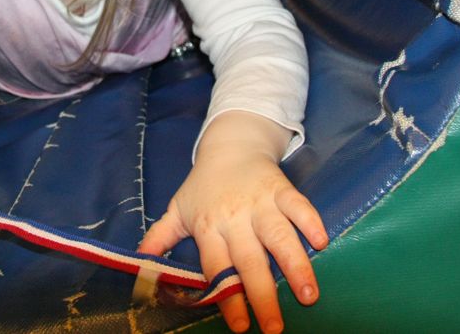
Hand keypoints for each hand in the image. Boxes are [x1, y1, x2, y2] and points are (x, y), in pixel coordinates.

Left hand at [137, 112, 327, 333]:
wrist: (230, 144)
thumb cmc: (204, 185)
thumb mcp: (178, 209)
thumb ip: (159, 238)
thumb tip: (137, 268)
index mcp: (208, 227)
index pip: (217, 268)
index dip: (227, 297)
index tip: (240, 326)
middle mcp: (234, 217)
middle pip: (249, 260)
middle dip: (263, 295)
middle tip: (275, 326)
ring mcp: (260, 202)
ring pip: (278, 235)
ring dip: (295, 264)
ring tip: (308, 294)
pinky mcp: (281, 188)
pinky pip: (298, 204)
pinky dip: (310, 220)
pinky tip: (321, 242)